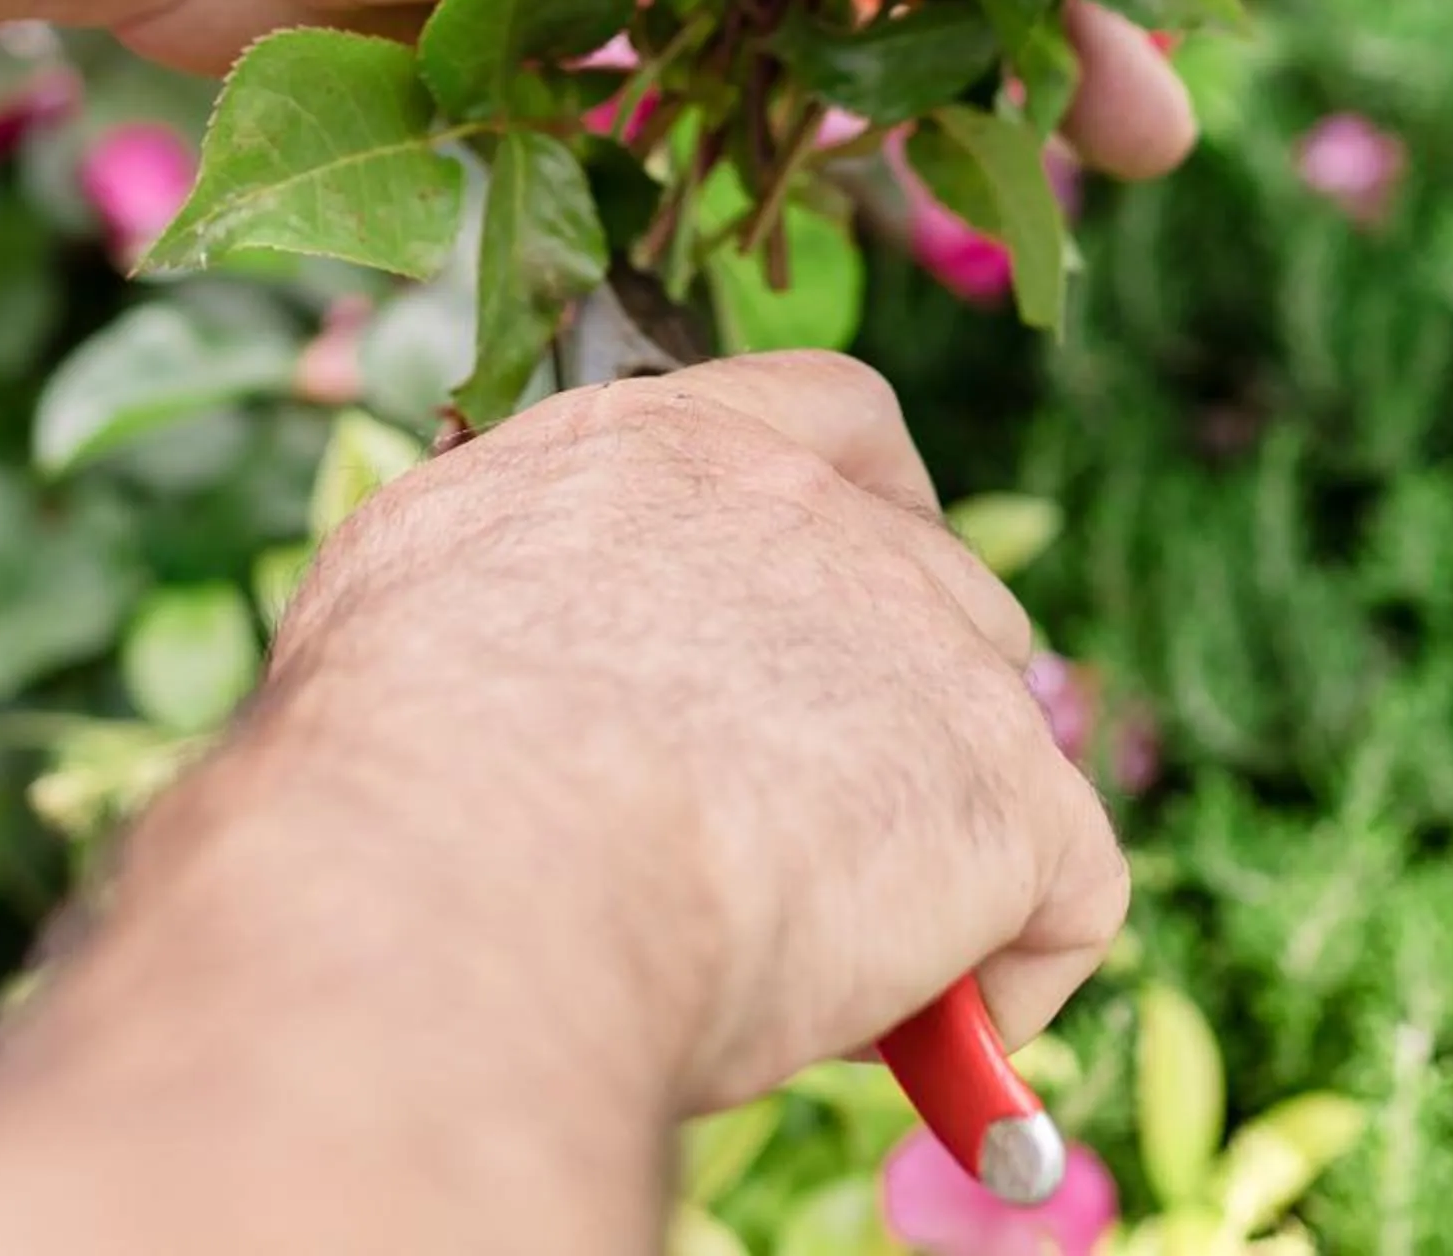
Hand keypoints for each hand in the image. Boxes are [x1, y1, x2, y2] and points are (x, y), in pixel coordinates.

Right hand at [0, 358, 1125, 1255]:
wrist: (455, 877)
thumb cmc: (386, 771)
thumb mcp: (420, 590)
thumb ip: (525, 582)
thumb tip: (527, 657)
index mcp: (669, 445)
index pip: (835, 421)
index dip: (872, 516)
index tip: (859, 615)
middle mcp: (812, 508)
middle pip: (939, 591)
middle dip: (907, 711)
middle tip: (814, 845)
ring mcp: (923, 636)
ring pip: (1002, 738)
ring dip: (939, 839)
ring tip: (827, 954)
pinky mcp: (1001, 785)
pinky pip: (1067, 890)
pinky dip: (1010, 971)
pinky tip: (914, 1031)